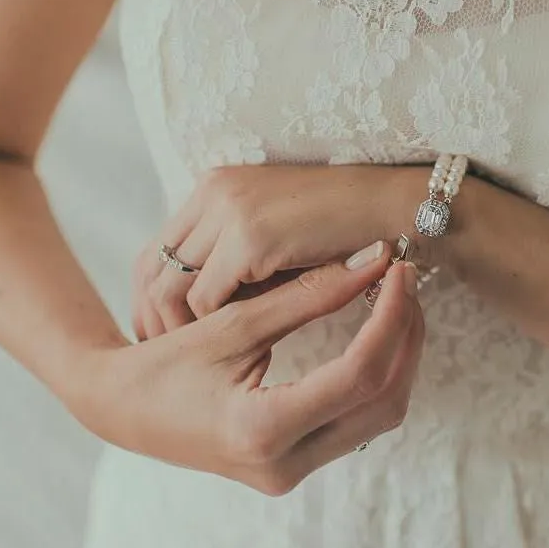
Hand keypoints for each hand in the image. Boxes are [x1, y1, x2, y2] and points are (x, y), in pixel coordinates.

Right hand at [71, 251, 423, 495]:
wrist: (120, 411)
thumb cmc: (164, 363)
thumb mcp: (233, 324)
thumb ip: (307, 295)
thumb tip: (373, 261)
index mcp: (262, 430)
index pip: (359, 373)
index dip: (390, 317)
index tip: (400, 272)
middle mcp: (285, 465)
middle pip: (383, 401)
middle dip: (406, 338)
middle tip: (407, 284)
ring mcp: (292, 472)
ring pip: (378, 416)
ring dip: (398, 358)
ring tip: (397, 303)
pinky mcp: (294, 465)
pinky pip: (358, 422)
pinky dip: (376, 377)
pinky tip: (375, 335)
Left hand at [133, 164, 428, 337]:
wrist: (397, 205)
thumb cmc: (348, 227)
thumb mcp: (282, 238)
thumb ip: (246, 260)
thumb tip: (217, 305)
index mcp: (219, 186)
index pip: (162, 248)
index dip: (154, 296)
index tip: (164, 334)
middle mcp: (215, 191)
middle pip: (152, 266)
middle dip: (150, 316)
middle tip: (162, 356)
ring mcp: (231, 210)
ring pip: (170, 286)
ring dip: (175, 328)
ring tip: (189, 361)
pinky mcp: (252, 236)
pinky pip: (204, 297)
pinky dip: (207, 327)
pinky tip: (223, 349)